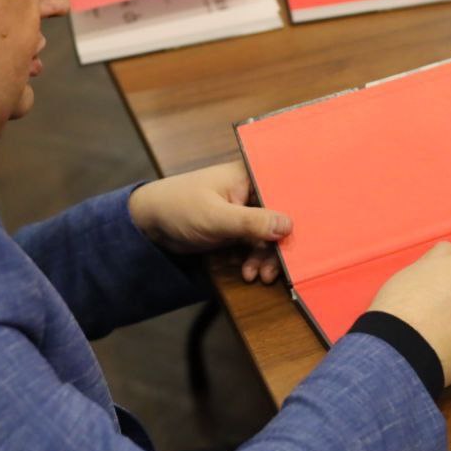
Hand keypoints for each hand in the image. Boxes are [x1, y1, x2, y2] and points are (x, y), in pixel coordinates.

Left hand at [128, 162, 292, 283]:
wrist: (150, 223)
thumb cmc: (179, 207)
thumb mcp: (216, 216)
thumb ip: (251, 222)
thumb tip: (288, 226)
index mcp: (249, 175)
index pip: (283, 192)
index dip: (294, 215)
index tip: (299, 242)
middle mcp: (251, 190)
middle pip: (279, 218)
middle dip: (276, 246)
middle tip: (270, 271)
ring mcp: (245, 210)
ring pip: (269, 235)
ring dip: (265, 257)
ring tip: (255, 275)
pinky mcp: (237, 227)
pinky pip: (256, 244)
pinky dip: (254, 259)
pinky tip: (247, 271)